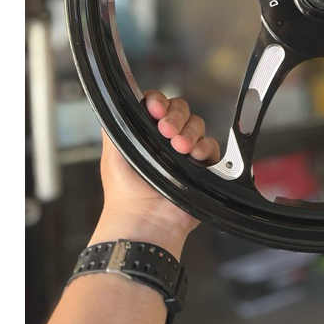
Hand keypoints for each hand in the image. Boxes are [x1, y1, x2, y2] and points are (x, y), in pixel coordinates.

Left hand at [89, 90, 221, 257]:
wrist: (143, 221)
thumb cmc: (124, 193)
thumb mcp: (112, 153)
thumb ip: (114, 125)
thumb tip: (116, 102)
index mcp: (145, 133)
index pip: (157, 104)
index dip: (158, 102)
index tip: (155, 109)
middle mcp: (165, 140)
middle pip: (180, 111)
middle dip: (175, 118)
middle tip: (166, 131)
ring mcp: (185, 153)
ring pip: (197, 125)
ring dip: (189, 133)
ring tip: (179, 148)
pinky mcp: (202, 167)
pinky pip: (211, 146)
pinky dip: (205, 148)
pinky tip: (194, 156)